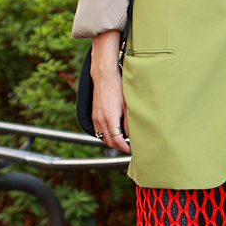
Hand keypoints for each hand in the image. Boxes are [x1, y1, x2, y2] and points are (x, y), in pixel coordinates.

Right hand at [90, 29, 130, 153]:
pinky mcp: (93, 115)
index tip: (131, 149)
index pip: (117, 141)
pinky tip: (113, 133)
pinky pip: (98, 131)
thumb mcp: (127, 105)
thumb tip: (130, 135)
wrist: (104, 75)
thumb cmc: (117, 87)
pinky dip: (105, 135)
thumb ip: (128, 122)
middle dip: (119, 147)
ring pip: (103, 137)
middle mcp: (101, 120)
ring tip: (123, 142)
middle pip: (109, 142)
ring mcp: (96, 118)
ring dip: (112, 142)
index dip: (125, 147)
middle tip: (129, 147)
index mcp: (110, 118)